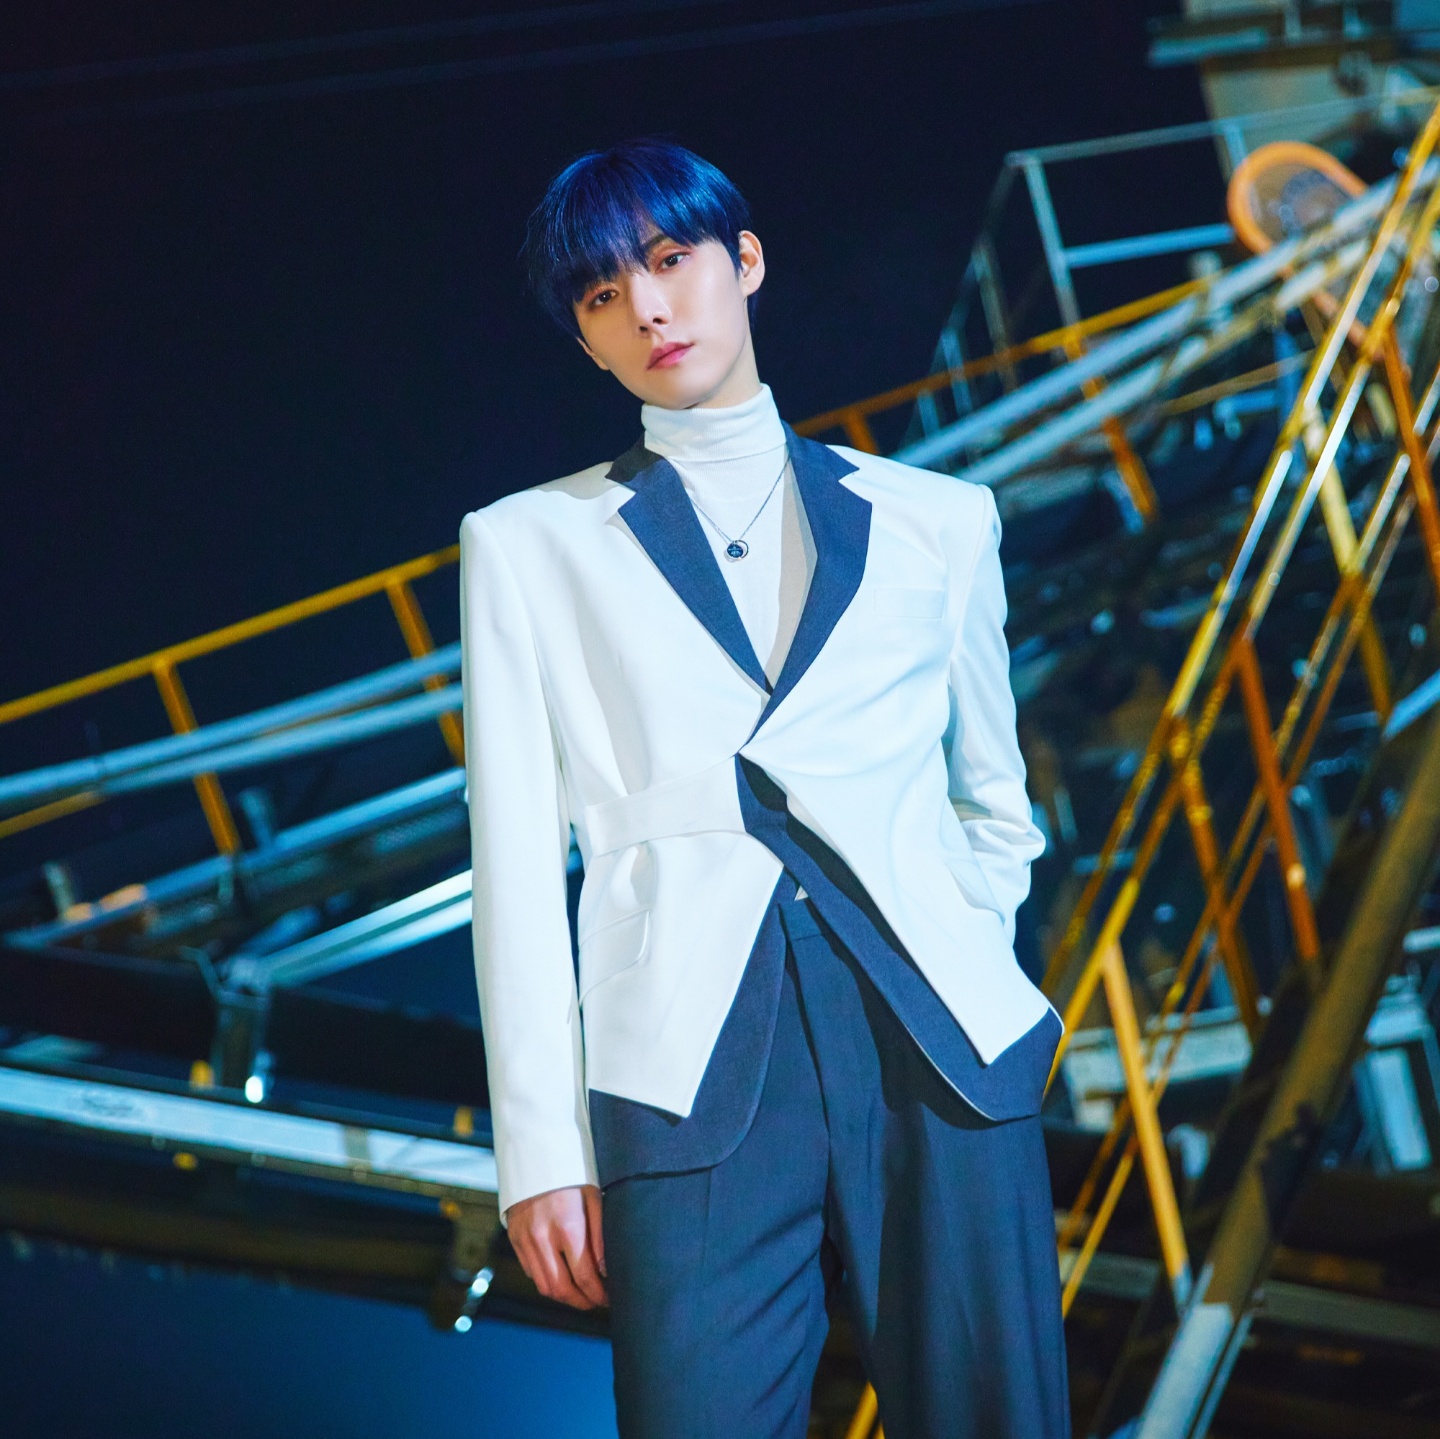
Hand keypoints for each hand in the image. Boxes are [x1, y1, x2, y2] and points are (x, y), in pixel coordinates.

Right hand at [506, 1184, 607, 1308]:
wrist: (533, 1152)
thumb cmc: (570, 1173)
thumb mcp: (593, 1197)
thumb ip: (600, 1235)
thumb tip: (607, 1270)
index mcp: (568, 1226)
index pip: (584, 1276)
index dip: (598, 1294)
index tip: (609, 1298)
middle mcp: (543, 1238)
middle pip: (562, 1290)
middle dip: (582, 1302)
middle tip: (597, 1302)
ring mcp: (525, 1240)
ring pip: (544, 1286)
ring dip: (564, 1297)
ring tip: (582, 1294)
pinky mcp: (514, 1238)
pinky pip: (531, 1272)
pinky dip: (547, 1281)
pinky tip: (562, 1276)